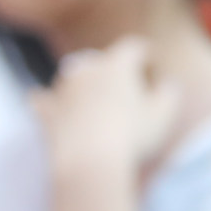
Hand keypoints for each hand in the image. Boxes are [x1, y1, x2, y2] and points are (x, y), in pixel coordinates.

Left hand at [33, 37, 180, 176]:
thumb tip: (167, 85)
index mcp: (116, 65)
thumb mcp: (162, 116)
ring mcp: (63, 89)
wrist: (89, 162)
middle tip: (123, 88)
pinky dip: (47, 102)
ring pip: (72, 76)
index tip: (151, 66)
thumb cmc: (130, 137)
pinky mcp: (47, 111)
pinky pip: (42, 100)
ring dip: (82, 84)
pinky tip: (46, 103)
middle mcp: (86, 69)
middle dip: (112, 71)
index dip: (145, 56)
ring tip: (91, 100)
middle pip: (100, 60)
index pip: (133, 48)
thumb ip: (168, 95)